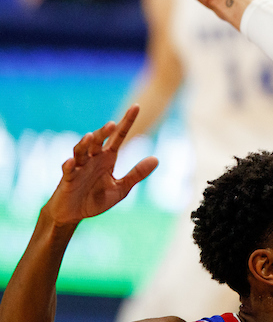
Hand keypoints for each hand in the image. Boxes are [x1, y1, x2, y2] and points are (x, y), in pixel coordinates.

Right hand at [46, 106, 156, 226]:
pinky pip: (68, 171)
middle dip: (103, 132)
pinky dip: (69, 166)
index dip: (126, 122)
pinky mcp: (67, 180)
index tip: (136, 106)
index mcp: (107, 158)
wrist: (73, 215)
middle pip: (98, 140)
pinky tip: (70, 162)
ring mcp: (78, 168)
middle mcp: (93, 159)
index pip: (119, 136)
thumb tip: (156, 159)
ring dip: (84, 144)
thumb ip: (136, 174)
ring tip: (90, 136)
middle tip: (112, 124)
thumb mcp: (121, 188)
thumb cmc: (95, 199)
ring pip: (80, 151)